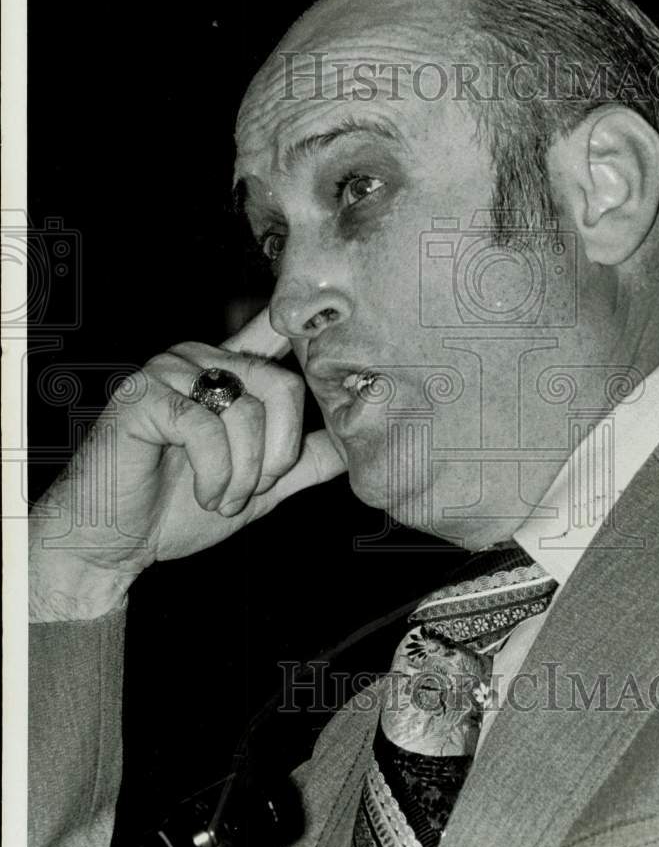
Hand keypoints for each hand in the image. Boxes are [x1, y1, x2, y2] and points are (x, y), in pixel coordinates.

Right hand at [29, 312, 345, 620]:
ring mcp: (169, 371)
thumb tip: (354, 442)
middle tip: (251, 490)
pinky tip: (202, 493)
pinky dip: (216, 475)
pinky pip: (207, 428)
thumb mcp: (259, 487)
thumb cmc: (180, 508)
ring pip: (248, 411)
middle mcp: (201, 358)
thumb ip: (303, 461)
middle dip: (277, 456)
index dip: (305, 317)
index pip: (274, 330)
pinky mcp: (142, 394)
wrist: (115, 542)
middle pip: (284, 386)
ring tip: (221, 496)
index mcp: (229, 370)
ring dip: (244, 474)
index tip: (339, 305)